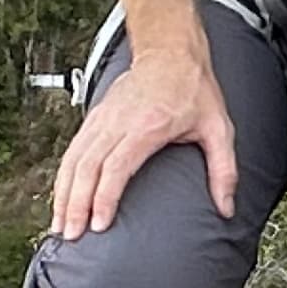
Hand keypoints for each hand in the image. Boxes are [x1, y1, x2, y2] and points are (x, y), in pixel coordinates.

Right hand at [49, 38, 234, 237]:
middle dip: (76, 204)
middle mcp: (119, 122)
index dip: (104, 197)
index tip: (99, 223)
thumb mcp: (218, 127)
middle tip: (72, 235)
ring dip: (64, 194)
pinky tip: (60, 198)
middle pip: (87, 167)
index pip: (117, 166)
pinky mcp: (95, 117)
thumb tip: (226, 207)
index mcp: (148, 126)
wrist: (170, 53)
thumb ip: (224, 170)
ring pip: (74, 160)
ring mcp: (103, 118)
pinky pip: (72, 150)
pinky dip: (63, 177)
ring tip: (59, 224)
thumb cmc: (193, 88)